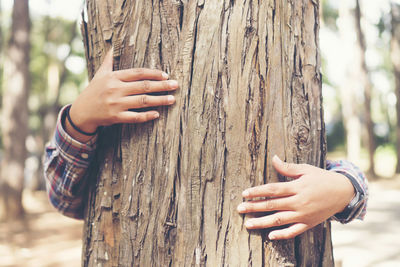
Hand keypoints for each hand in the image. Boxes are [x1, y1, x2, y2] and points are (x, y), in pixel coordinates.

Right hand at [67, 49, 178, 141]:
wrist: (81, 112)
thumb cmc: (93, 91)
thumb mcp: (100, 75)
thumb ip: (108, 62)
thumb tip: (111, 47)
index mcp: (114, 77)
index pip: (138, 73)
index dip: (153, 73)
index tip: (166, 75)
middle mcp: (116, 89)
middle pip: (143, 86)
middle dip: (162, 86)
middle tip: (176, 85)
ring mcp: (116, 104)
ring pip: (142, 101)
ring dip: (159, 100)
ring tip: (172, 100)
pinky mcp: (116, 117)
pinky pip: (134, 117)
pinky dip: (146, 116)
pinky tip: (157, 114)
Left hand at [237, 155, 354, 239]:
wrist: (344, 192)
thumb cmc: (322, 178)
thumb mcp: (306, 169)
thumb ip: (288, 167)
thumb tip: (273, 158)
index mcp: (297, 187)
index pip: (272, 189)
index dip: (257, 192)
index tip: (244, 194)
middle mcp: (298, 202)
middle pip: (272, 205)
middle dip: (254, 207)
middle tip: (239, 209)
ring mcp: (303, 214)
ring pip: (279, 220)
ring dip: (262, 222)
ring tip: (248, 224)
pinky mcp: (309, 223)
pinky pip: (294, 231)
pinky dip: (282, 234)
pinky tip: (270, 236)